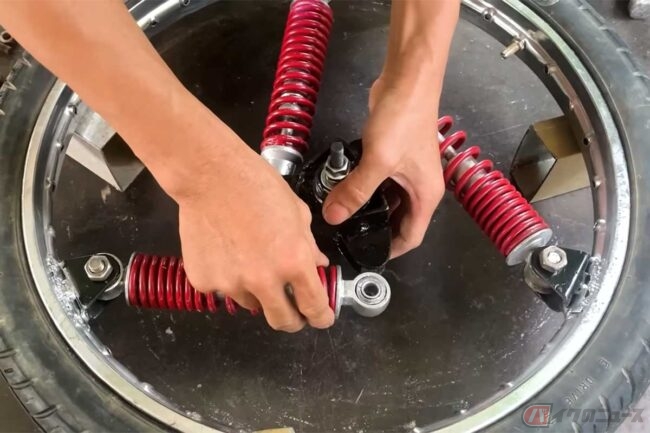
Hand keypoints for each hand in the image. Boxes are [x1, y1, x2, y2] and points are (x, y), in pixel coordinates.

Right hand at [176, 140, 332, 331]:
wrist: (211, 176)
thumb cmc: (256, 185)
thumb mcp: (297, 213)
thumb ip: (308, 246)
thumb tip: (316, 264)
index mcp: (294, 262)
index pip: (314, 308)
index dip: (321, 317)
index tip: (321, 318)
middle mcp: (263, 280)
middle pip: (282, 321)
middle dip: (292, 319)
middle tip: (291, 308)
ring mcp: (231, 284)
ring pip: (250, 304)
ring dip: (256, 293)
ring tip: (250, 261)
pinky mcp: (204, 281)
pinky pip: (221, 290)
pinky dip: (227, 279)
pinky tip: (226, 252)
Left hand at [323, 77, 444, 257]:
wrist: (408, 79)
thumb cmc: (404, 119)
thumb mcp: (379, 161)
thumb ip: (355, 190)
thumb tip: (333, 217)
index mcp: (425, 195)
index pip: (412, 237)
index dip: (391, 251)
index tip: (367, 255)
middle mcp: (418, 187)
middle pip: (398, 221)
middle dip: (375, 230)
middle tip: (347, 237)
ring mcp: (406, 171)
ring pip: (385, 201)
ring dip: (366, 208)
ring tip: (341, 216)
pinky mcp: (392, 157)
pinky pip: (377, 182)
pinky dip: (363, 188)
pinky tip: (343, 189)